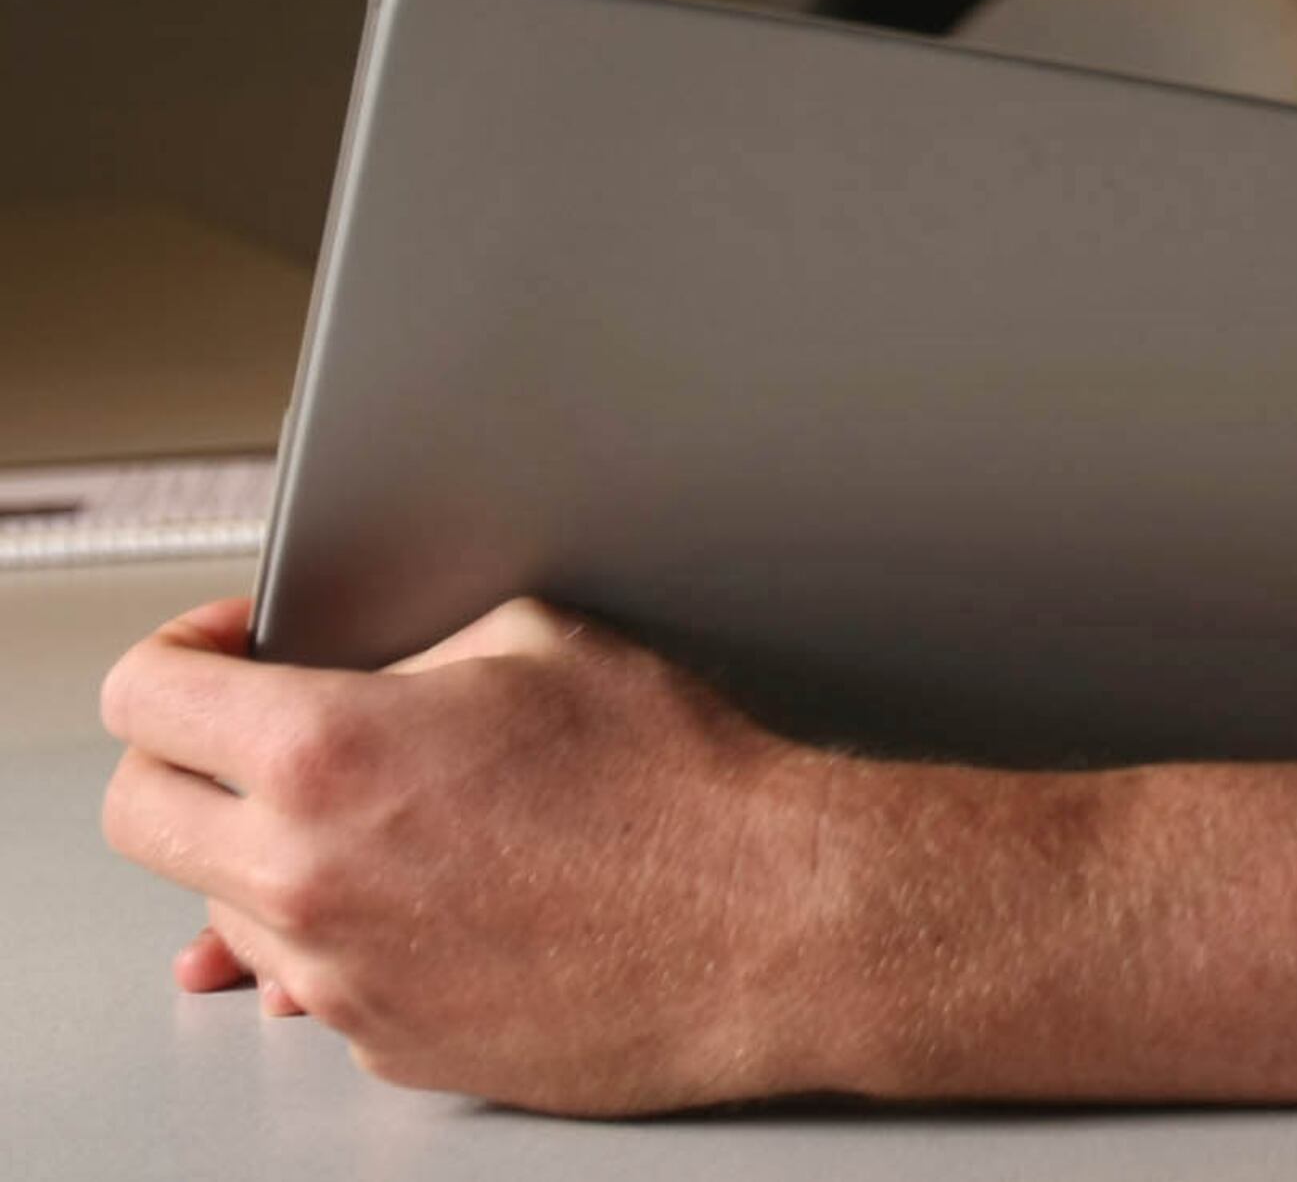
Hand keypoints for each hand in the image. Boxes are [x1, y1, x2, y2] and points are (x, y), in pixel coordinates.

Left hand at [98, 593, 855, 1113]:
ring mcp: (338, 974)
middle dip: (186, 762)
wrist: (767, 918)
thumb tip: (358, 666)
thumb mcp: (540, 640)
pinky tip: (446, 890)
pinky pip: (318, 979)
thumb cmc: (680, 782)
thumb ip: (408, 650)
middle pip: (141, 816)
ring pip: (225, 907)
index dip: (176, 658)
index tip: (221, 655)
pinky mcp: (387, 1044)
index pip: (141, 701)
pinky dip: (352, 933)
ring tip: (396, 817)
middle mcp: (305, 874)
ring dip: (274, 855)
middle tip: (256, 737)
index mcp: (326, 752)